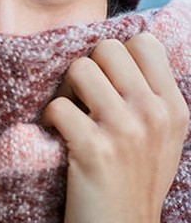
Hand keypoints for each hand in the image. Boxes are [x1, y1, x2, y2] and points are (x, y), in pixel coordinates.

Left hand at [44, 33, 188, 222]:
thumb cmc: (134, 179)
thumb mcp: (161, 136)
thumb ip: (149, 96)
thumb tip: (119, 52)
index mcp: (173, 107)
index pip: (144, 43)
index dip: (117, 55)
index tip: (107, 80)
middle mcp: (153, 113)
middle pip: (107, 49)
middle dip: (88, 68)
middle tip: (82, 97)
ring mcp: (125, 130)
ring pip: (79, 69)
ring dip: (65, 90)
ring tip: (69, 115)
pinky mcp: (93, 148)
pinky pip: (58, 106)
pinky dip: (49, 118)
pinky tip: (56, 135)